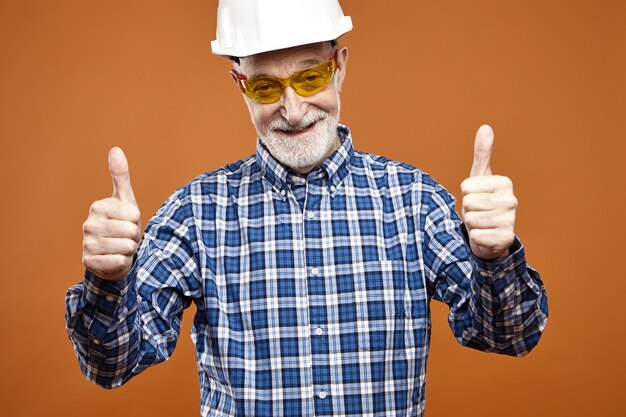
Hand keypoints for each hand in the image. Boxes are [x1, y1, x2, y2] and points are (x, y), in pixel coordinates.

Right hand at [82, 147, 141, 280]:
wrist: (113, 254)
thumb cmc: (122, 224)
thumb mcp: (125, 200)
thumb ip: (121, 176)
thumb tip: (115, 149)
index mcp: (98, 206)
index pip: (134, 214)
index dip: (136, 221)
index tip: (128, 222)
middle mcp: (88, 224)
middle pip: (131, 231)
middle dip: (134, 236)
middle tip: (125, 237)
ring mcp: (86, 243)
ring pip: (127, 247)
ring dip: (129, 250)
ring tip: (121, 247)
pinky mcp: (88, 262)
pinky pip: (119, 261)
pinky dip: (122, 262)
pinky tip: (115, 259)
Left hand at [461, 125, 517, 260]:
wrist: (490, 236)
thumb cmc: (482, 202)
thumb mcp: (479, 177)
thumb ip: (482, 153)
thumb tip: (485, 127)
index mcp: (505, 183)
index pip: (466, 186)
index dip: (466, 194)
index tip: (476, 197)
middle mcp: (512, 200)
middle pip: (468, 202)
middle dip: (468, 210)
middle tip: (478, 213)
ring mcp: (511, 220)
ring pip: (470, 219)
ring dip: (471, 224)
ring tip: (481, 224)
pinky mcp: (505, 239)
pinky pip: (476, 236)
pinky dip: (476, 238)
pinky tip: (485, 236)